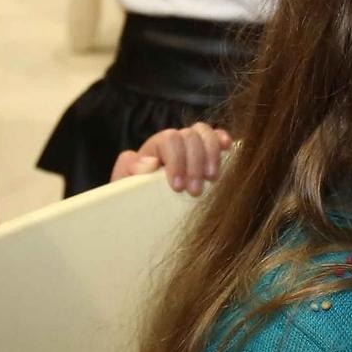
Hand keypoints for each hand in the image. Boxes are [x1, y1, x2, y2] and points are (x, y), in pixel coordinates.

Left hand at [111, 123, 231, 195]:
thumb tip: (150, 161)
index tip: (178, 187)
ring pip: (204, 133)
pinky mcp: (209, 154)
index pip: (169, 140)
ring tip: (212, 179)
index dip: (176, 160)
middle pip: (189, 136)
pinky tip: (228, 148)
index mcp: (154, 148)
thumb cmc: (136, 201)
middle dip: (195, 163)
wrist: (149, 218)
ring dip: (211, 155)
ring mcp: (192, 146)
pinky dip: (222, 140)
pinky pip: (217, 138)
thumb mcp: (123, 188)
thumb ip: (128, 170)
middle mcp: (174, 143)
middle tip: (195, 192)